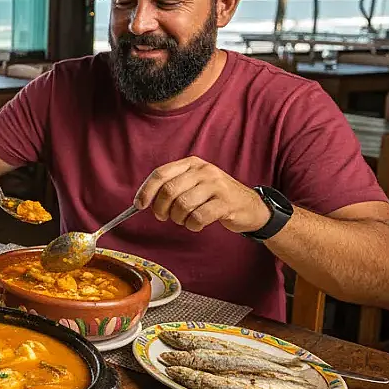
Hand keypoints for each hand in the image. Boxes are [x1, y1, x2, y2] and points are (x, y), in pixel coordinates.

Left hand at [133, 156, 269, 233]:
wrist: (250, 206)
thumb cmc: (215, 197)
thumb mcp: (194, 184)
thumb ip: (172, 186)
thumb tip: (143, 200)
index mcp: (191, 164)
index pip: (161, 174)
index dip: (146, 190)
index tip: (139, 205)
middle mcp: (203, 171)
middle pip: (169, 190)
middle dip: (160, 208)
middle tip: (164, 217)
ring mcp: (216, 185)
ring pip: (182, 205)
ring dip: (178, 219)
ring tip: (184, 220)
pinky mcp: (226, 203)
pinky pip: (198, 217)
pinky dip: (192, 225)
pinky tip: (196, 224)